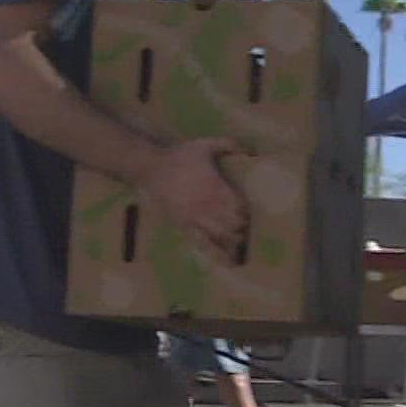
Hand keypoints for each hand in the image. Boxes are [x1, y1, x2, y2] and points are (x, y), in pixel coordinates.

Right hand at [137, 138, 246, 263]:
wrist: (153, 168)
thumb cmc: (180, 156)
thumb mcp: (205, 145)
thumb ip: (229, 144)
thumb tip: (253, 149)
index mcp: (216, 187)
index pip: (240, 207)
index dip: (246, 213)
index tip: (248, 214)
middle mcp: (209, 205)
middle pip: (233, 224)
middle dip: (242, 229)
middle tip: (245, 230)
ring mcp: (196, 218)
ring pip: (221, 237)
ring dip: (233, 243)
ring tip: (240, 249)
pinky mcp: (184, 226)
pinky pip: (202, 244)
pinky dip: (216, 253)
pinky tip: (226, 262)